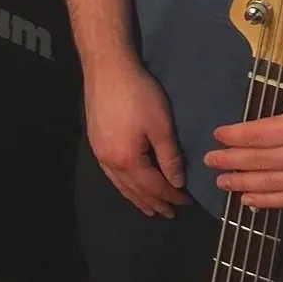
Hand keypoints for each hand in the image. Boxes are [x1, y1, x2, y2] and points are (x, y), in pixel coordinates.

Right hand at [85, 56, 187, 216]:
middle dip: (153, 203)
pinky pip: (112, 174)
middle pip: (134, 190)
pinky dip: (124, 186)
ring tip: (150, 208)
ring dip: (137, 198)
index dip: (170, 196)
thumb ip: (169, 157)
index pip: (152, 186)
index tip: (186, 203)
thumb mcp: (160, 125)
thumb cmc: (137, 94)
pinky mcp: (96, 143)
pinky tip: (129, 184)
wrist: (107, 68)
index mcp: (127, 159)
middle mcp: (109, 162)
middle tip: (169, 213)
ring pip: (120, 185)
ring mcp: (99, 153)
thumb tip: (176, 183)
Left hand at [206, 78, 282, 209]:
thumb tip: (261, 104)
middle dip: (231, 161)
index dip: (235, 136)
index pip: (260, 134)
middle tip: (211, 161)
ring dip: (244, 183)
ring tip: (223, 182)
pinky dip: (269, 201)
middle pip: (262, 161)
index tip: (218, 135)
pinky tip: (250, 199)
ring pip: (274, 185)